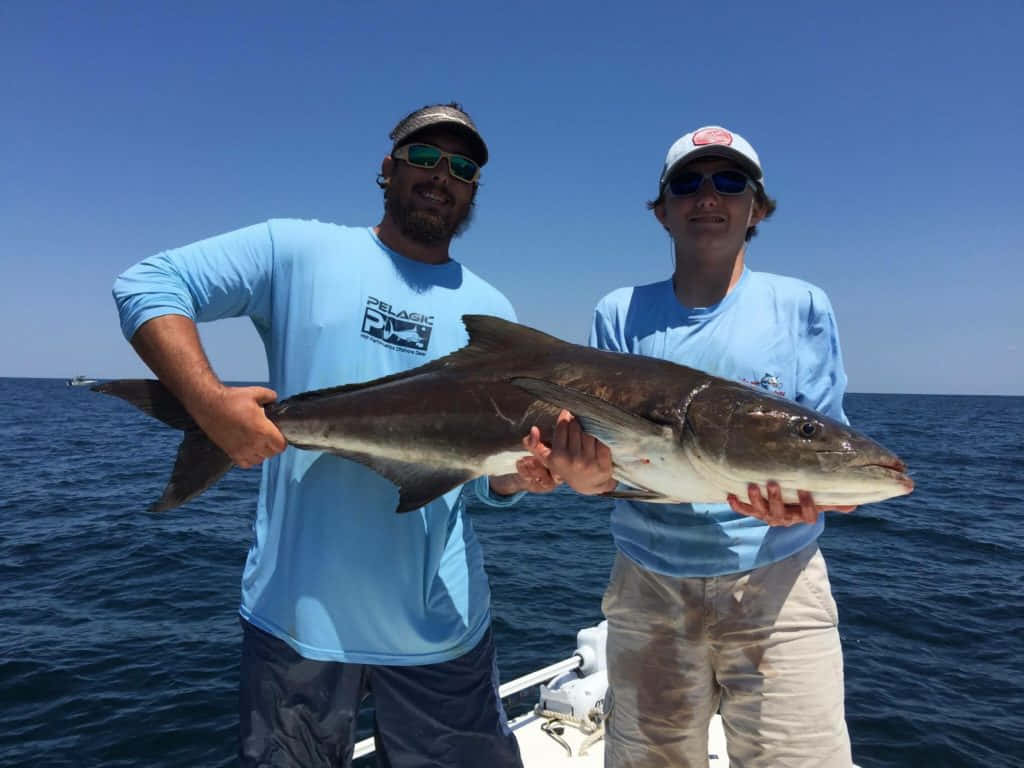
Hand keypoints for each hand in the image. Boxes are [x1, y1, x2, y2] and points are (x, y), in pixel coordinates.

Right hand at [191, 385, 286, 468]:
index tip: (278, 433)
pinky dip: (249, 459)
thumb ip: (270, 396)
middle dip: (272, 444)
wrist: (208, 404)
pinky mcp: (230, 453)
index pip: (281, 446)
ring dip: (261, 452)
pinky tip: (248, 448)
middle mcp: (253, 444)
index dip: (282, 439)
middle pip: (271, 453)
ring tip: (257, 441)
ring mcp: (241, 450)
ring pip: (259, 460)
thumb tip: (274, 399)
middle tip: (268, 435)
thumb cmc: (231, 399)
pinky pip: (246, 464)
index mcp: (262, 431)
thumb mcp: (255, 393)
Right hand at [524, 410, 615, 495]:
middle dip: (576, 421)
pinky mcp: (604, 465)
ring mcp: (589, 463)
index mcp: (558, 457)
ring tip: (587, 425)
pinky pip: (602, 442)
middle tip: (577, 417)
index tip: (567, 413)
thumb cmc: (566, 467)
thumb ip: (535, 445)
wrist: (588, 485)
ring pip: (589, 433)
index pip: (562, 428)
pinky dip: (601, 436)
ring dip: (589, 427)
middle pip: (576, 428)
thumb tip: (533, 429)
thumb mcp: (548, 459)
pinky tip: (598, 434)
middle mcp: (573, 460)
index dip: (565, 418)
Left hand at [727, 482, 856, 525]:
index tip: (805, 491)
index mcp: (801, 516)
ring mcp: (767, 516)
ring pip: (760, 512)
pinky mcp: (754, 512)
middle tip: (772, 483)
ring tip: (752, 486)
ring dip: (755, 499)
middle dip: (775, 499)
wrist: (785, 506)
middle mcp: (784, 518)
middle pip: (779, 514)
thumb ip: (833, 502)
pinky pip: (744, 511)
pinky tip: (729, 496)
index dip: (807, 506)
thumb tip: (855, 505)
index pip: (808, 517)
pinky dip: (737, 505)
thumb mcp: (819, 501)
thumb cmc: (804, 499)